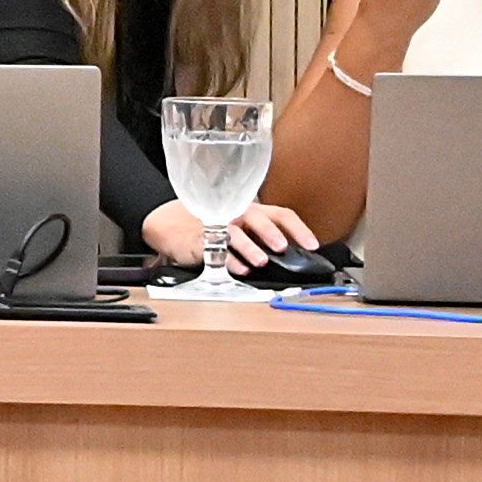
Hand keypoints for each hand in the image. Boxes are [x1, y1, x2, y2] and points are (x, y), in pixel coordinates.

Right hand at [140, 199, 321, 271]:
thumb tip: (295, 257)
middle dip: (270, 233)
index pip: (280, 214)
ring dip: (249, 248)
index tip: (313, 245)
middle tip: (282, 247)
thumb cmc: (211, 225)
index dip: (298, 229)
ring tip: (260, 261)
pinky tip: (239, 270)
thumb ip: (262, 236)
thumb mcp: (240, 225)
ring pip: (235, 234)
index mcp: (251, 211)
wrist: (169, 224)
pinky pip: (216, 250)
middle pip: (256, 218)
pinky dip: (229, 261)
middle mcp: (235, 215)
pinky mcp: (199, 241)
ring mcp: (216, 226)